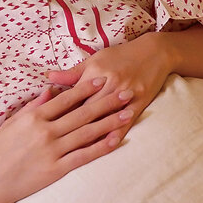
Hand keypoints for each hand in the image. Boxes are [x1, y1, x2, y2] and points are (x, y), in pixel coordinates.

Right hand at [0, 77, 132, 202]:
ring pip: (87, 133)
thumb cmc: (0, 151)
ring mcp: (53, 150)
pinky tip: (116, 140)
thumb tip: (50, 90)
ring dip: (110, 122)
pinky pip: (84, 156)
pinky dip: (101, 147)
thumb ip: (33, 106)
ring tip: (127, 113)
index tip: (102, 79)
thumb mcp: (13, 123)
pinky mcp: (57, 169)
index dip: (85, 88)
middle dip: (107, 101)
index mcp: (35, 117)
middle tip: (126, 92)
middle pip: (82, 113)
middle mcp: (46, 131)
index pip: (66, 99)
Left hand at [47, 33, 173, 143]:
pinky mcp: (139, 102)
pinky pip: (126, 120)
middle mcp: (109, 83)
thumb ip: (73, 73)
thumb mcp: (95, 59)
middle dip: (72, 127)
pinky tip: (109, 144)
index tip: (48, 126)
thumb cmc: (120, 55)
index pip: (74, 96)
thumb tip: (49, 79)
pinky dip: (117, 132)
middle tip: (57, 144)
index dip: (61, 111)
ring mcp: (125, 94)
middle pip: (87, 109)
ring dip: (92, 134)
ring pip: (105, 117)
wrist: (154, 52)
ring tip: (77, 150)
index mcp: (95, 72)